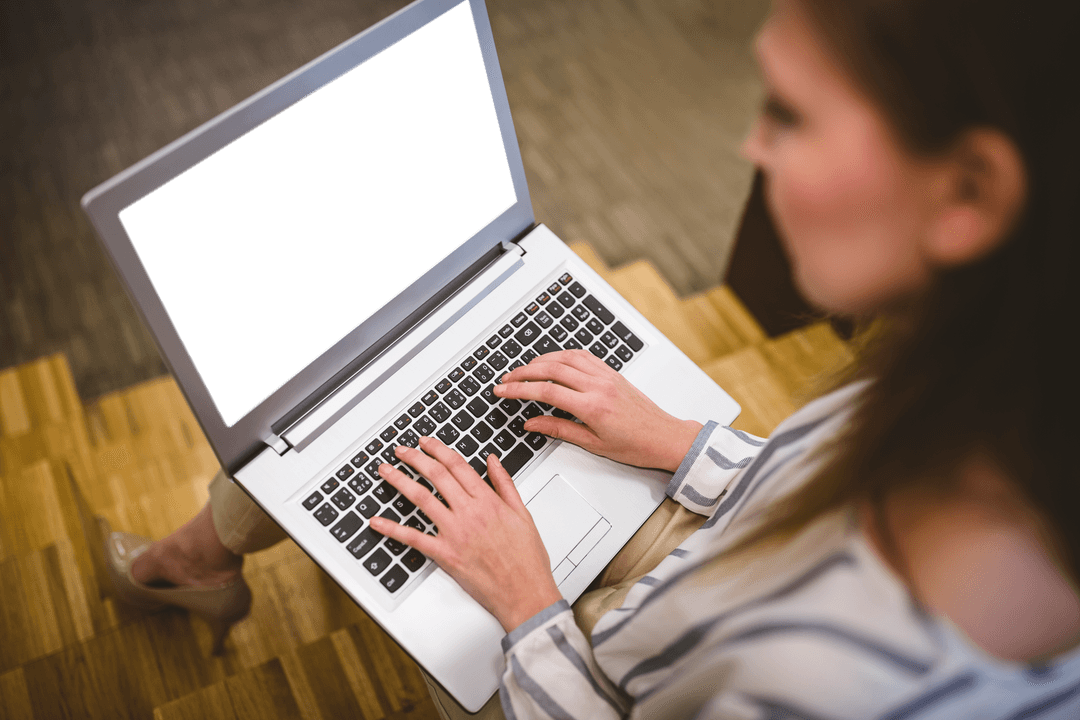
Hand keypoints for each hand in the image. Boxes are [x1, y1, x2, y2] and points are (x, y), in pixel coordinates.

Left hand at [368, 437, 562, 631]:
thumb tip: (492, 461)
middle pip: (436, 475)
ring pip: (421, 499)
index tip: (426, 442)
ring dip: (399, 481)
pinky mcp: (445, 555)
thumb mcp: (523, 514)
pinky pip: (413, 538)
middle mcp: (469, 513)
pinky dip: (392, 529)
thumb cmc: (526, 559)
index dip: (438, 449)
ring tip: (386, 471)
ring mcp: (454, 533)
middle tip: (401, 450)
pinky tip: (377, 521)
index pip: (457, 465)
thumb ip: (505, 484)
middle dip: (414, 458)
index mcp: (488, 501)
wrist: (525, 593)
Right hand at [493, 349, 701, 471]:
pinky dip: (562, 354)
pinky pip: (583, 355)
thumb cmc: (635, 445)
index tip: (503, 391)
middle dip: (523, 372)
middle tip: (506, 379)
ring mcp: (606, 376)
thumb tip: (532, 424)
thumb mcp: (593, 444)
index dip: (519, 389)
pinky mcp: (612, 372)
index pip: (546, 391)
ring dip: (541, 360)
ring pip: (565, 357)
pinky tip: (552, 360)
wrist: (664, 437)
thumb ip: (559, 430)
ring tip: (524, 369)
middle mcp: (598, 386)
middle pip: (551, 369)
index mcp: (592, 406)